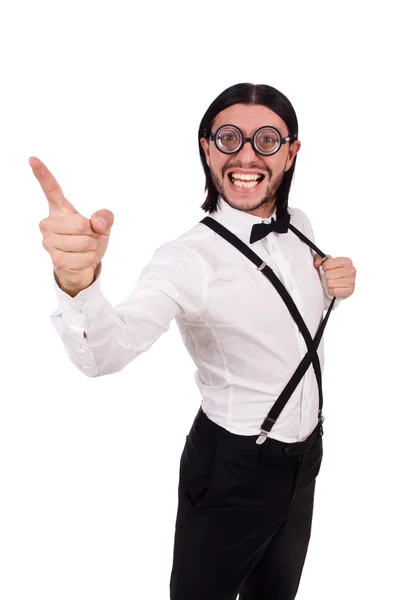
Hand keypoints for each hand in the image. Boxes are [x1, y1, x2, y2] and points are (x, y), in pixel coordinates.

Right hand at [31, 156, 113, 294]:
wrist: (81, 267)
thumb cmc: (89, 242)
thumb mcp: (103, 226)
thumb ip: (106, 218)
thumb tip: (97, 223)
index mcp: (60, 210)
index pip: (51, 189)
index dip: (43, 174)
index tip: (33, 159)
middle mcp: (48, 223)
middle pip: (81, 225)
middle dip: (92, 234)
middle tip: (86, 239)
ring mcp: (49, 241)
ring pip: (85, 242)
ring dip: (92, 249)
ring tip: (82, 250)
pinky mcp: (55, 257)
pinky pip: (85, 258)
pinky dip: (90, 260)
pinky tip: (80, 260)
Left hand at [313, 253, 355, 298]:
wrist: (343, 286)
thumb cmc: (335, 273)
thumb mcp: (327, 263)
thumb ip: (319, 259)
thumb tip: (316, 264)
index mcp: (346, 261)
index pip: (327, 264)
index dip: (325, 268)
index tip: (328, 269)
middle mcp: (351, 270)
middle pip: (328, 274)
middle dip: (327, 277)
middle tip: (331, 277)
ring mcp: (351, 281)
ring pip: (330, 283)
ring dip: (329, 284)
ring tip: (333, 282)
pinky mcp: (350, 290)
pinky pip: (333, 291)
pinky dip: (331, 291)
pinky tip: (335, 288)